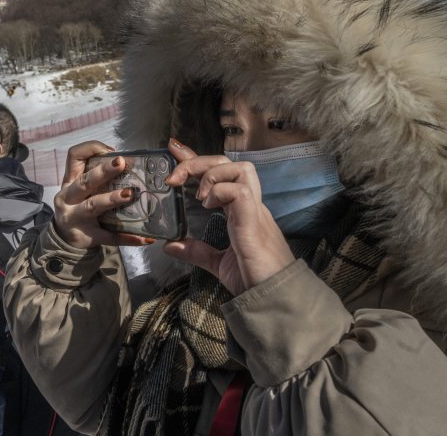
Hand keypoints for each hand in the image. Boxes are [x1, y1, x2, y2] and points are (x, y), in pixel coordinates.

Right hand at [53, 141, 154, 248]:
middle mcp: (69, 198)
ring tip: (129, 194)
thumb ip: (95, 177)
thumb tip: (127, 163)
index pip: (73, 157)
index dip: (90, 149)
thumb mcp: (79, 190)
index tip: (110, 151)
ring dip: (112, 199)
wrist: (63, 240)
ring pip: (94, 206)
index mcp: (69, 182)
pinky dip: (127, 237)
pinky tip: (144, 237)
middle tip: (121, 163)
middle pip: (85, 181)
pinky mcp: (87, 237)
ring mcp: (76, 218)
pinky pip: (109, 237)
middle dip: (103, 171)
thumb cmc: (77, 207)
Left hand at [162, 139, 294, 295]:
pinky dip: (220, 190)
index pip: (220, 174)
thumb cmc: (254, 279)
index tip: (175, 149)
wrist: (274, 298)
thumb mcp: (218, 263)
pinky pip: (240, 191)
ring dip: (212, 175)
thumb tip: (171, 245)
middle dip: (197, 162)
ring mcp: (253, 210)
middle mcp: (249, 204)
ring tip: (199, 197)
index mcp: (241, 210)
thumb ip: (197, 251)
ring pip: (239, 168)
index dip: (196, 159)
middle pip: (228, 163)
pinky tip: (208, 205)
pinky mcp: (253, 221)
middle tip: (174, 177)